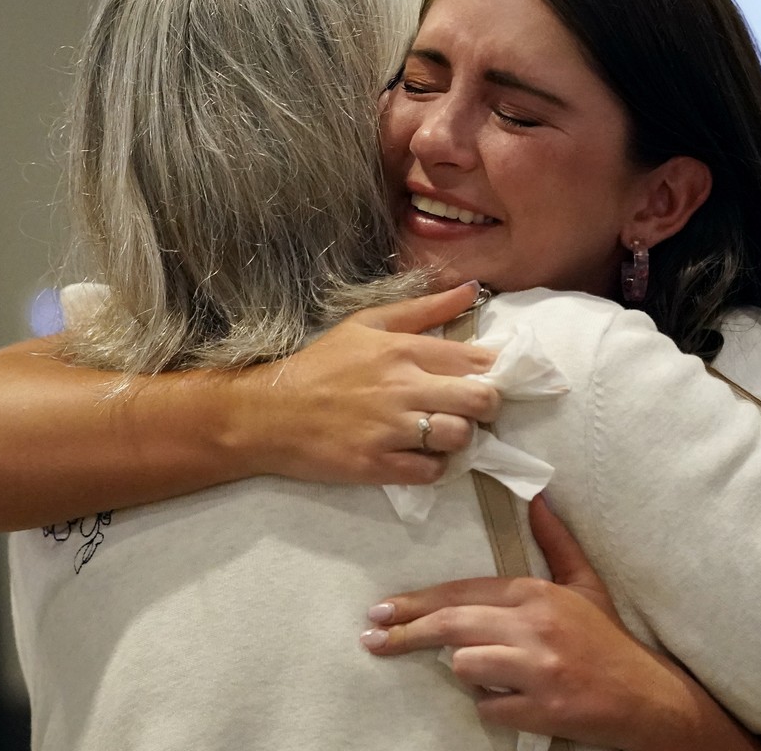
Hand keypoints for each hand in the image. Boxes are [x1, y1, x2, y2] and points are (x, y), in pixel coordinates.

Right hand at [227, 282, 501, 484]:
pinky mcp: (377, 464)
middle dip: (486, 407)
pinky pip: (431, 472)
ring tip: (442, 432)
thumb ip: (424, 308)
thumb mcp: (368, 324)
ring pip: (460, 437)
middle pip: (481, 400)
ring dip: (459, 438)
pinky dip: (433, 467)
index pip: (477, 361)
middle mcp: (402, 387)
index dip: (492, 372)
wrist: (268, 414)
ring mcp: (390, 429)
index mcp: (403, 350)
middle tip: (471, 409)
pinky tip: (419, 455)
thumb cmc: (320, 365)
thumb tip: (471, 288)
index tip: (485, 378)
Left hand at [361, 497, 760, 750]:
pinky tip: (514, 701)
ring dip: (468, 674)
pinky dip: (493, 706)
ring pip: (466, 666)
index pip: (463, 593)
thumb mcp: (586, 584)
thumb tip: (538, 499)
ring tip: (491, 675)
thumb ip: (556, 542)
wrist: (648, 697)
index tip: (384, 610)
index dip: (418, 603)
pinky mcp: (541, 707)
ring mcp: (537, 668)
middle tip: (373, 639)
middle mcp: (535, 626)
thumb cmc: (609, 641)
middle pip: (452, 626)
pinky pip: (488, 707)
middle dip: (407, 634)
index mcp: (538, 593)